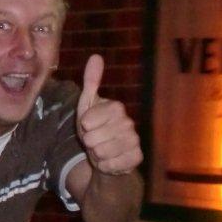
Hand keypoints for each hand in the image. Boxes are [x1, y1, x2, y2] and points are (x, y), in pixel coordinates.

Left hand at [76, 55, 142, 175]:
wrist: (106, 154)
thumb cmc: (95, 127)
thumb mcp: (87, 104)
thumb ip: (91, 81)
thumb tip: (96, 56)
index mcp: (116, 108)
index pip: (88, 120)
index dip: (84, 125)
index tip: (87, 125)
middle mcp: (128, 123)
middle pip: (93, 138)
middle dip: (89, 142)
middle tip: (94, 139)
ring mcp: (134, 141)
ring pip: (102, 152)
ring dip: (96, 154)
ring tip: (101, 149)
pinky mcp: (136, 158)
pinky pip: (112, 165)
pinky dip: (105, 165)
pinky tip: (109, 160)